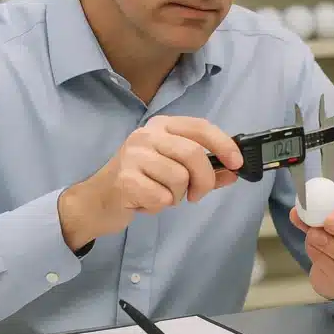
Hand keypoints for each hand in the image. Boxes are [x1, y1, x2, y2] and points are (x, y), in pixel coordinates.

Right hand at [58, 115, 243, 249]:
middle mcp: (146, 135)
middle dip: (203, 180)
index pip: (200, 126)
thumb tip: (234, 172)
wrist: (97, 201)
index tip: (237, 163)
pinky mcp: (125, 180)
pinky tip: (145, 202)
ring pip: (179, 178)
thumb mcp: (173, 170)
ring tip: (160, 195)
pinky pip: (162, 197)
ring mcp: (133, 156)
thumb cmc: (139, 182)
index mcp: (161, 126)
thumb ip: (204, 169)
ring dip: (176, 196)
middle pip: (193, 154)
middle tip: (196, 195)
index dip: (224, 144)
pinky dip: (159, 207)